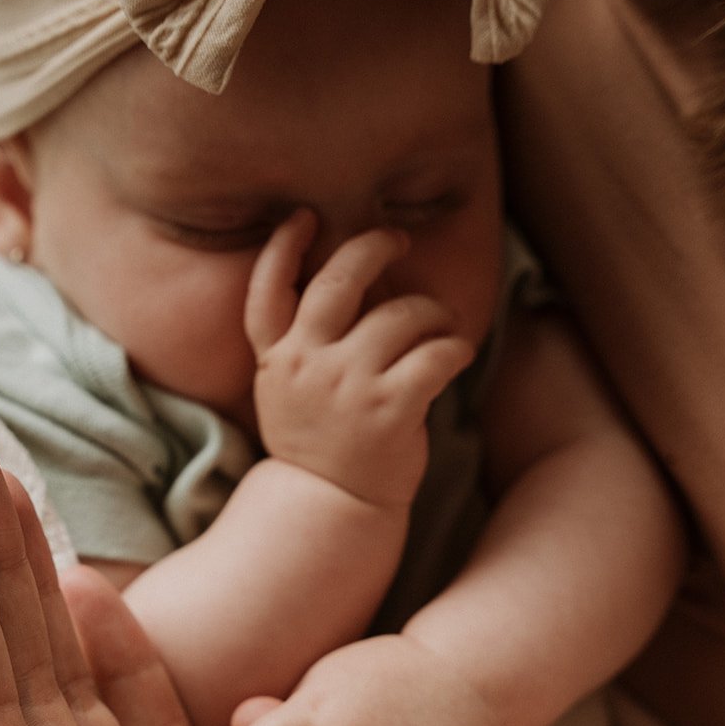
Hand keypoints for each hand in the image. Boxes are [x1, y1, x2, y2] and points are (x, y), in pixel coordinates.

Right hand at [246, 212, 473, 505]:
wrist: (332, 508)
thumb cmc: (320, 447)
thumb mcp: (286, 394)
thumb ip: (302, 346)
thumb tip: (351, 286)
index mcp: (277, 359)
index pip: (266, 291)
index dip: (282, 247)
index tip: (302, 216)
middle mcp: (307, 365)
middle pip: (339, 280)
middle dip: (373, 248)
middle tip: (397, 241)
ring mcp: (348, 386)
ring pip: (402, 314)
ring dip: (432, 312)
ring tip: (440, 326)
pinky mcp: (390, 409)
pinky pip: (435, 354)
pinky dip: (455, 347)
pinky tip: (457, 354)